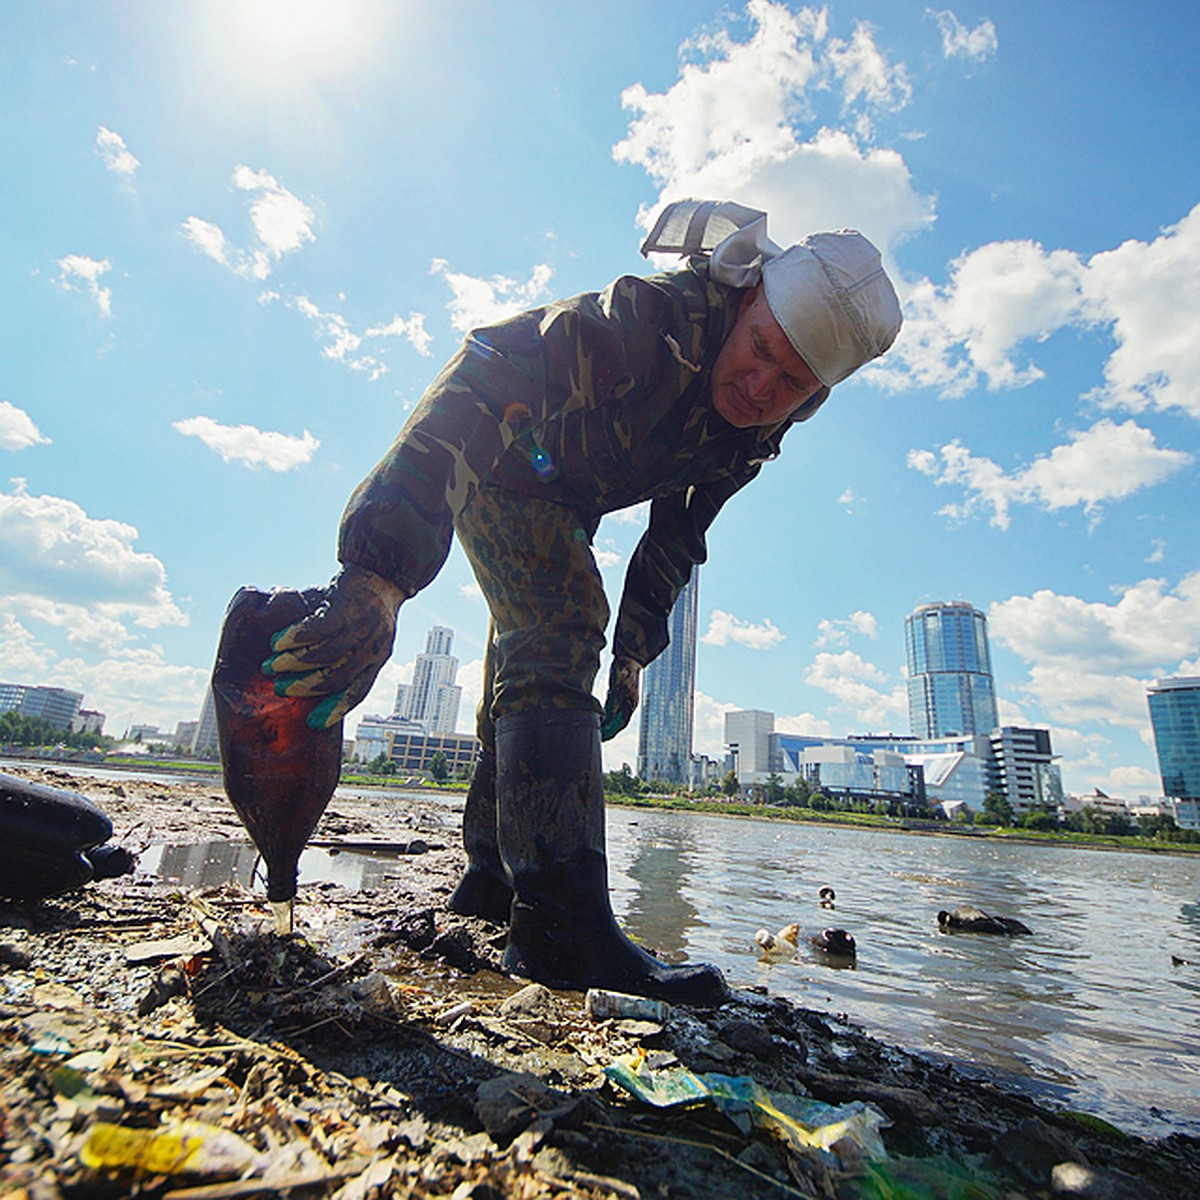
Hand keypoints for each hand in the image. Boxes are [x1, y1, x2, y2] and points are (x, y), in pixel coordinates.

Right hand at [262, 565, 406, 728]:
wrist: (383, 575)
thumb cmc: (371, 611)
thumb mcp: (370, 639)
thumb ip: (351, 659)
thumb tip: (314, 681)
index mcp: (378, 660)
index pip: (358, 691)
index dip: (336, 709)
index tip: (313, 723)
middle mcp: (371, 647)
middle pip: (337, 676)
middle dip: (305, 687)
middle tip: (280, 688)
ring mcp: (359, 628)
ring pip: (323, 655)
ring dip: (294, 663)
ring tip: (272, 665)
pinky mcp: (344, 609)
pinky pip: (315, 630)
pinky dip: (294, 638)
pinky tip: (277, 642)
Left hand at [600, 655, 641, 741]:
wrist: (629, 657)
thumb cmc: (624, 671)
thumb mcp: (617, 687)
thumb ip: (613, 703)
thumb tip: (606, 718)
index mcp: (630, 704)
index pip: (621, 724)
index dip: (611, 732)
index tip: (602, 738)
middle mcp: (628, 704)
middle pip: (617, 722)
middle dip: (608, 730)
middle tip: (598, 737)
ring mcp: (624, 699)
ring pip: (614, 716)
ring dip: (606, 723)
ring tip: (597, 729)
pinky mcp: (619, 694)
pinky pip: (612, 708)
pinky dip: (606, 714)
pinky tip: (598, 716)